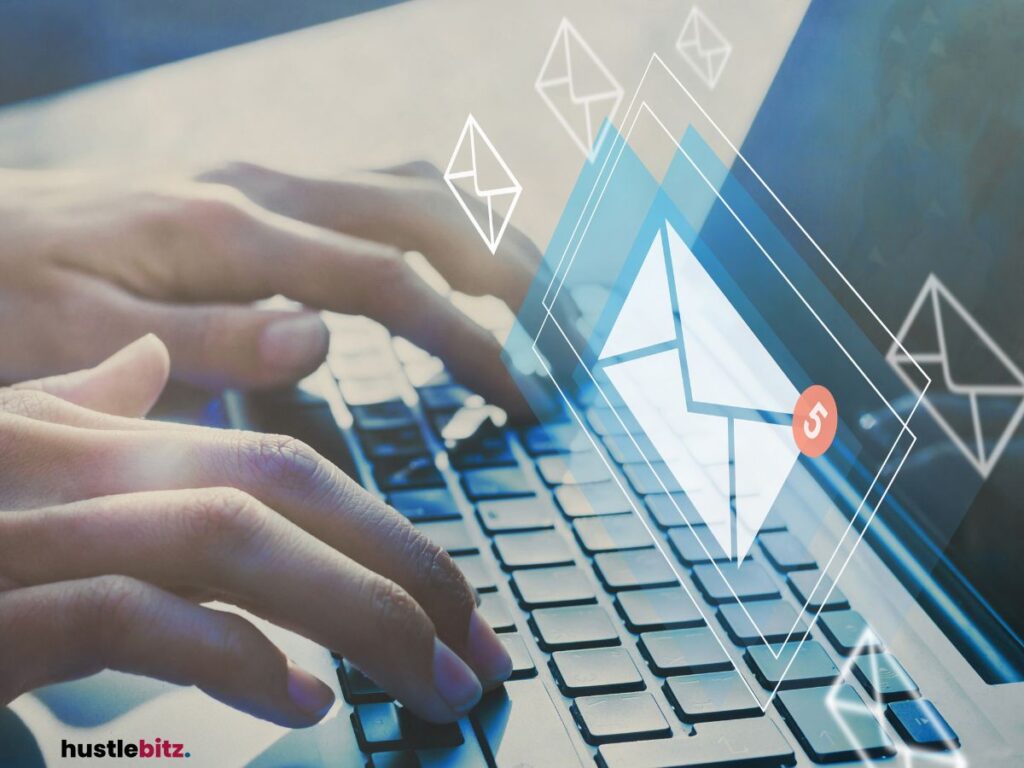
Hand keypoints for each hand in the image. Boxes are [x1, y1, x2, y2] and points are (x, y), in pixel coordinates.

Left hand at [0, 162, 540, 415]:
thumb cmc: (1, 298)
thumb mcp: (78, 337)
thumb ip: (206, 340)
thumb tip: (323, 341)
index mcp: (231, 232)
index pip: (389, 279)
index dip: (467, 337)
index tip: (523, 393)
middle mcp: (263, 190)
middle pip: (429, 208)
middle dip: (514, 273)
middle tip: (570, 337)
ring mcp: (263, 184)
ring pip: (413, 185)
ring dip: (487, 236)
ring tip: (540, 300)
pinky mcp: (256, 196)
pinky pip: (375, 194)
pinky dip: (437, 230)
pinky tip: (452, 269)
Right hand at [0, 336, 511, 725]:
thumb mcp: (1, 459)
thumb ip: (78, 414)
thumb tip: (145, 375)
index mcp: (90, 434)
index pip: (280, 463)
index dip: (385, 530)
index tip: (451, 602)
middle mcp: (71, 460)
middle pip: (287, 489)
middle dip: (407, 568)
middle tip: (479, 651)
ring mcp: (24, 521)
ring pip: (236, 538)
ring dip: (357, 616)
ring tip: (428, 684)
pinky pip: (132, 615)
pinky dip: (229, 660)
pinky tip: (298, 705)